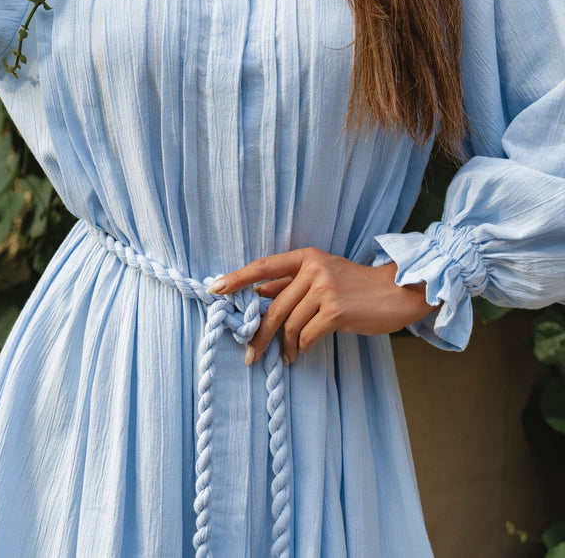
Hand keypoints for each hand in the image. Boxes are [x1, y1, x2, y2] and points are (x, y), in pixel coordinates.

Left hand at [208, 248, 437, 365]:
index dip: (237, 278)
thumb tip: (258, 292)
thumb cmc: (357, 287)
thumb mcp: (323, 275)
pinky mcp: (335, 310)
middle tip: (249, 355)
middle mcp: (313, 268)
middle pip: (273, 306)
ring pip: (289, 324)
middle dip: (258, 333)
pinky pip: (306, 335)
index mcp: (307, 256)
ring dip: (284, 346)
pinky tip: (302, 353)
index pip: (264, 266)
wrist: (398, 292)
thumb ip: (292, 282)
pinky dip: (301, 348)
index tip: (215, 289)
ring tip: (287, 357)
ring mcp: (325, 288)